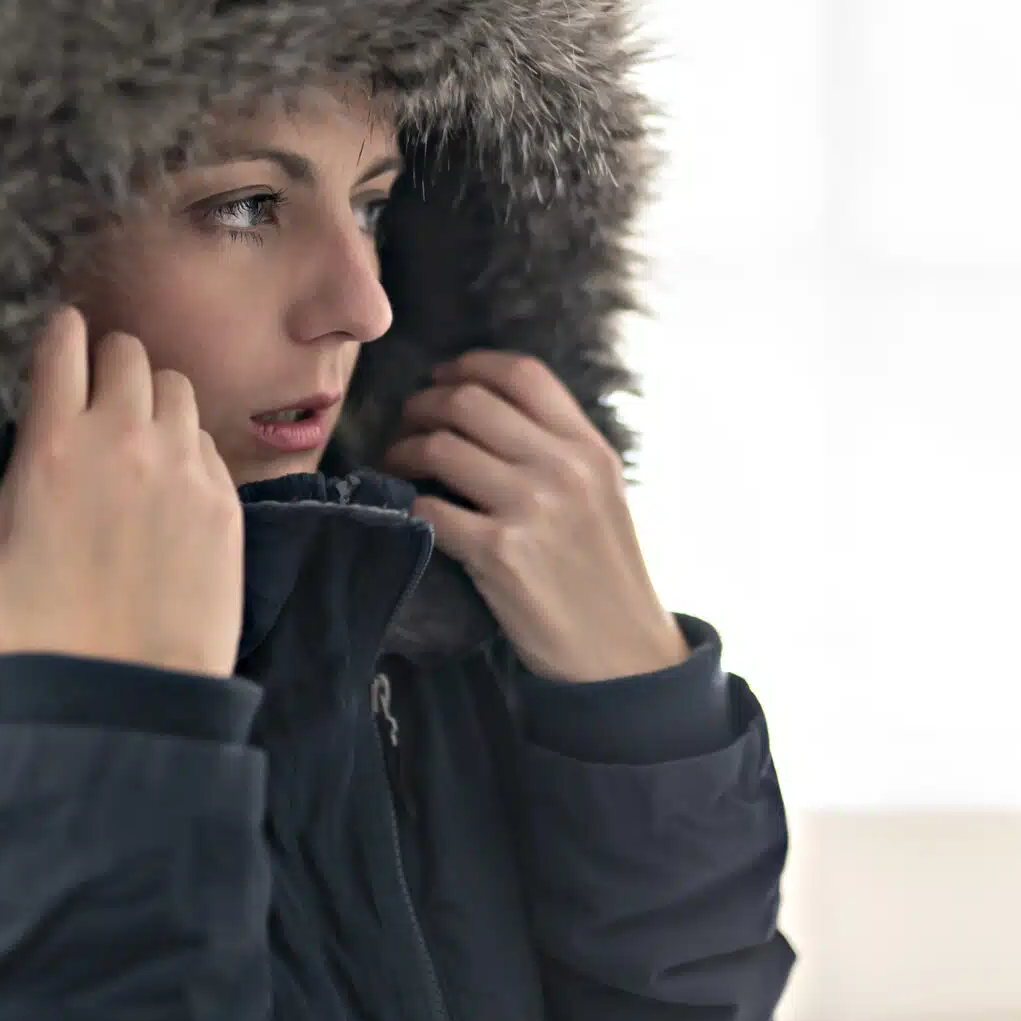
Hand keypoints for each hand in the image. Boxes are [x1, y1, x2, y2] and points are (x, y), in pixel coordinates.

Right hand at [0, 306, 245, 678]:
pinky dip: (187, 448)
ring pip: (176, 386)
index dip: (60, 334)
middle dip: (111, 363)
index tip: (60, 339)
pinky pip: (206, 441)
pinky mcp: (223, 494)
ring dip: (155, 400)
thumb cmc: (46, 632)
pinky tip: (172, 483)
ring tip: (141, 434)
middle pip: (127, 350)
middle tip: (102, 393)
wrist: (131, 684)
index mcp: (53, 446)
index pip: (62, 345)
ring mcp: (179, 463)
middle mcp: (122, 439)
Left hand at [380, 351, 688, 683]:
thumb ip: (559, 451)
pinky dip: (409, 502)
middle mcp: (563, 469)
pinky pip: (430, 507)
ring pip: (440, 446)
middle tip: (408, 422)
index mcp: (590, 449)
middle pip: (470, 401)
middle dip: (424, 404)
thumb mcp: (602, 495)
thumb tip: (490, 413)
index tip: (443, 377)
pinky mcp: (498, 553)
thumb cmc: (605, 576)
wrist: (621, 654)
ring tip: (398, 462)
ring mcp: (531, 509)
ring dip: (404, 450)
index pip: (523, 373)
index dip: (471, 365)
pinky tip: (409, 508)